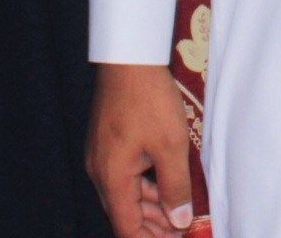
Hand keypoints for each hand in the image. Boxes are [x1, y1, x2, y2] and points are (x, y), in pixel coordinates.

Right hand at [87, 63, 195, 237]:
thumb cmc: (149, 99)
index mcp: (112, 178)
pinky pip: (123, 176)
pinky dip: (143, 186)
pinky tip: (163, 185)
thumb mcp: (171, 146)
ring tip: (177, 213)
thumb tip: (180, 221)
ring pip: (124, 195)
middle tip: (181, 228)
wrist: (128, 59)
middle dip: (152, 227)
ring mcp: (100, 157)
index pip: (126, 228)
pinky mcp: (106, 144)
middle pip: (123, 214)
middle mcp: (100, 172)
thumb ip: (176, 188)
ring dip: (149, 207)